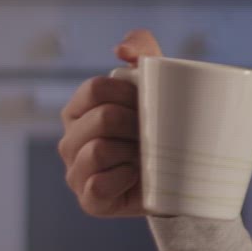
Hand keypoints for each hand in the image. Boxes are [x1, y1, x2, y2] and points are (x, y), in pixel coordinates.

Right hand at [58, 29, 161, 217]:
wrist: (181, 177)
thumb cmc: (162, 127)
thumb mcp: (158, 85)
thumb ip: (143, 51)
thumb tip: (121, 49)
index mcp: (79, 109)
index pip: (95, 88)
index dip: (128, 93)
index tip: (148, 103)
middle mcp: (70, 140)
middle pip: (102, 118)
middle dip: (135, 124)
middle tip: (151, 134)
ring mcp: (76, 172)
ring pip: (98, 150)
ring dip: (131, 152)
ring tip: (145, 157)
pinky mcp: (88, 200)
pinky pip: (99, 185)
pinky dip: (124, 179)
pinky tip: (136, 177)